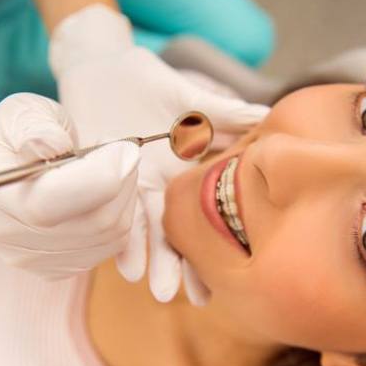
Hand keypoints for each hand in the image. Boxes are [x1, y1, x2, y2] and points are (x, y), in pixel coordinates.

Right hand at [0, 93, 139, 277]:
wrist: (22, 164)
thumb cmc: (27, 131)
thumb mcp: (26, 111)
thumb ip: (35, 125)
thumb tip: (53, 147)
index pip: (46, 203)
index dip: (98, 177)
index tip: (125, 148)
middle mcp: (0, 232)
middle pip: (90, 222)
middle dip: (123, 180)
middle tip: (126, 151)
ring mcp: (29, 258)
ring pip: (109, 235)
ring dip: (127, 196)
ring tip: (116, 167)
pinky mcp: (56, 268)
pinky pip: (112, 246)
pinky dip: (122, 215)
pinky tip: (110, 193)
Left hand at [50, 4, 269, 302]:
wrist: (100, 67)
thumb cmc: (147, 80)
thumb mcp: (191, 98)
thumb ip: (227, 113)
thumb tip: (269, 116)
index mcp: (182, 174)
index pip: (202, 218)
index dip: (212, 250)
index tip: (224, 283)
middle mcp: (156, 188)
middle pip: (172, 234)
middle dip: (178, 266)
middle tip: (188, 298)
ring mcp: (126, 185)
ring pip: (141, 230)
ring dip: (148, 260)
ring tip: (155, 290)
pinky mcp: (97, 177)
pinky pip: (109, 210)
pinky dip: (118, 237)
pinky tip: (124, 266)